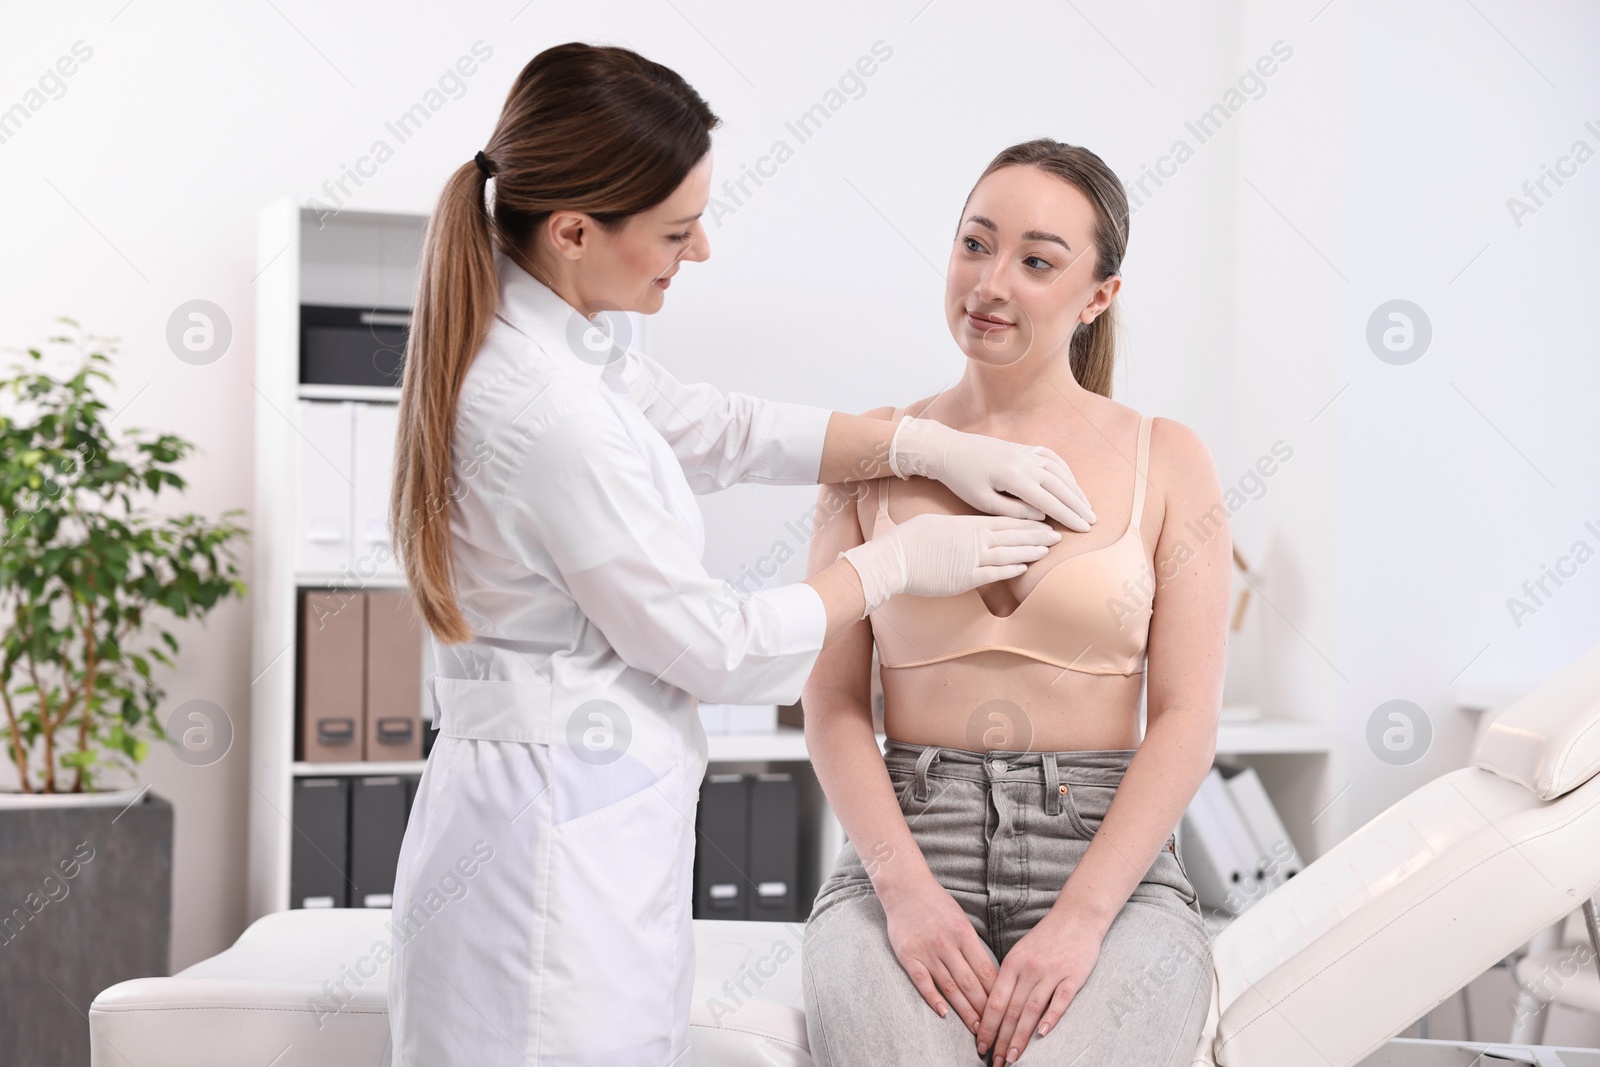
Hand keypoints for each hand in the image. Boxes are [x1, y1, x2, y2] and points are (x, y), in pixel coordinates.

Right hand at [839, 512, 1059, 615]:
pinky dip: (1011, 570)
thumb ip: (959, 527)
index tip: (1044, 520)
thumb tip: (971, 529)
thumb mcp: (937, 523)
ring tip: (1048, 550)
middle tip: (1058, 534)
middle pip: (1013, 537)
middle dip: (1037, 535)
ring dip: (1030, 552)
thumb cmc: (910, 539)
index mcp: (968, 524)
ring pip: (1009, 554)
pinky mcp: (965, 579)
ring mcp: (971, 560)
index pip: (1005, 521)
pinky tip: (1025, 567)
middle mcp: (974, 540)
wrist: (895, 559)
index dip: (1027, 522)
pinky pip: (994, 574)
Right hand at [881, 878, 998, 1036]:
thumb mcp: (961, 919)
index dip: (996, 993)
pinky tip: (943, 1013)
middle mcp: (947, 944)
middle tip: (994, 1029)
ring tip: (976, 1029)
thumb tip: (989, 974)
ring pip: (949, 986)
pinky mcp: (908, 955)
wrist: (905, 888)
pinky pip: (922, 981)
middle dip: (984, 1008)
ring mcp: (927, 951)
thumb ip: (972, 945)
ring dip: (964, 1010)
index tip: (1006, 1011)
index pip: (985, 970)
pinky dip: (933, 998)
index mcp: (964, 933)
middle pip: (970, 982)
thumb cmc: (936, 904)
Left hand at [889, 416, 1095, 531]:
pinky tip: (1071, 482)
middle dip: (1078, 504)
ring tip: (1086, 505)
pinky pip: (1051, 458)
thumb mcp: (982, 502)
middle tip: (1092, 521)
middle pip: (1060, 485)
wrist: (948, 449)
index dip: (1068, 516)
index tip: (1083, 529)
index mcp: (1014, 477)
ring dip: (1075, 488)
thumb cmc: (961, 479)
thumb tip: (1041, 515)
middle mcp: (1025, 461)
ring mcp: (1025, 452)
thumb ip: (1013, 511)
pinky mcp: (1022, 447)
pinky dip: (1065, 470)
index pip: (1049, 500)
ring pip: (1059, 471)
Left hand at [976, 910, 1101, 1063]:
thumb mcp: (1020, 953)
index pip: (994, 1001)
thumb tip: (993, 1009)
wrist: (1076, 917)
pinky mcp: (1073, 976)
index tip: (981, 1046)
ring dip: (1020, 1037)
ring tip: (1013, 1058)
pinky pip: (1060, 1000)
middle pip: (1011, 1010)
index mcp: (1012, 963)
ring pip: (1031, 1010)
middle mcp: (1029, 969)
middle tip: (995, 1062)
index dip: (987, 1027)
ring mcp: (1051, 973)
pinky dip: (1051, 1018)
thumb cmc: (1046, 937)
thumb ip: (1008, 978)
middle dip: (1001, 1040)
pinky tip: (1042, 1034)